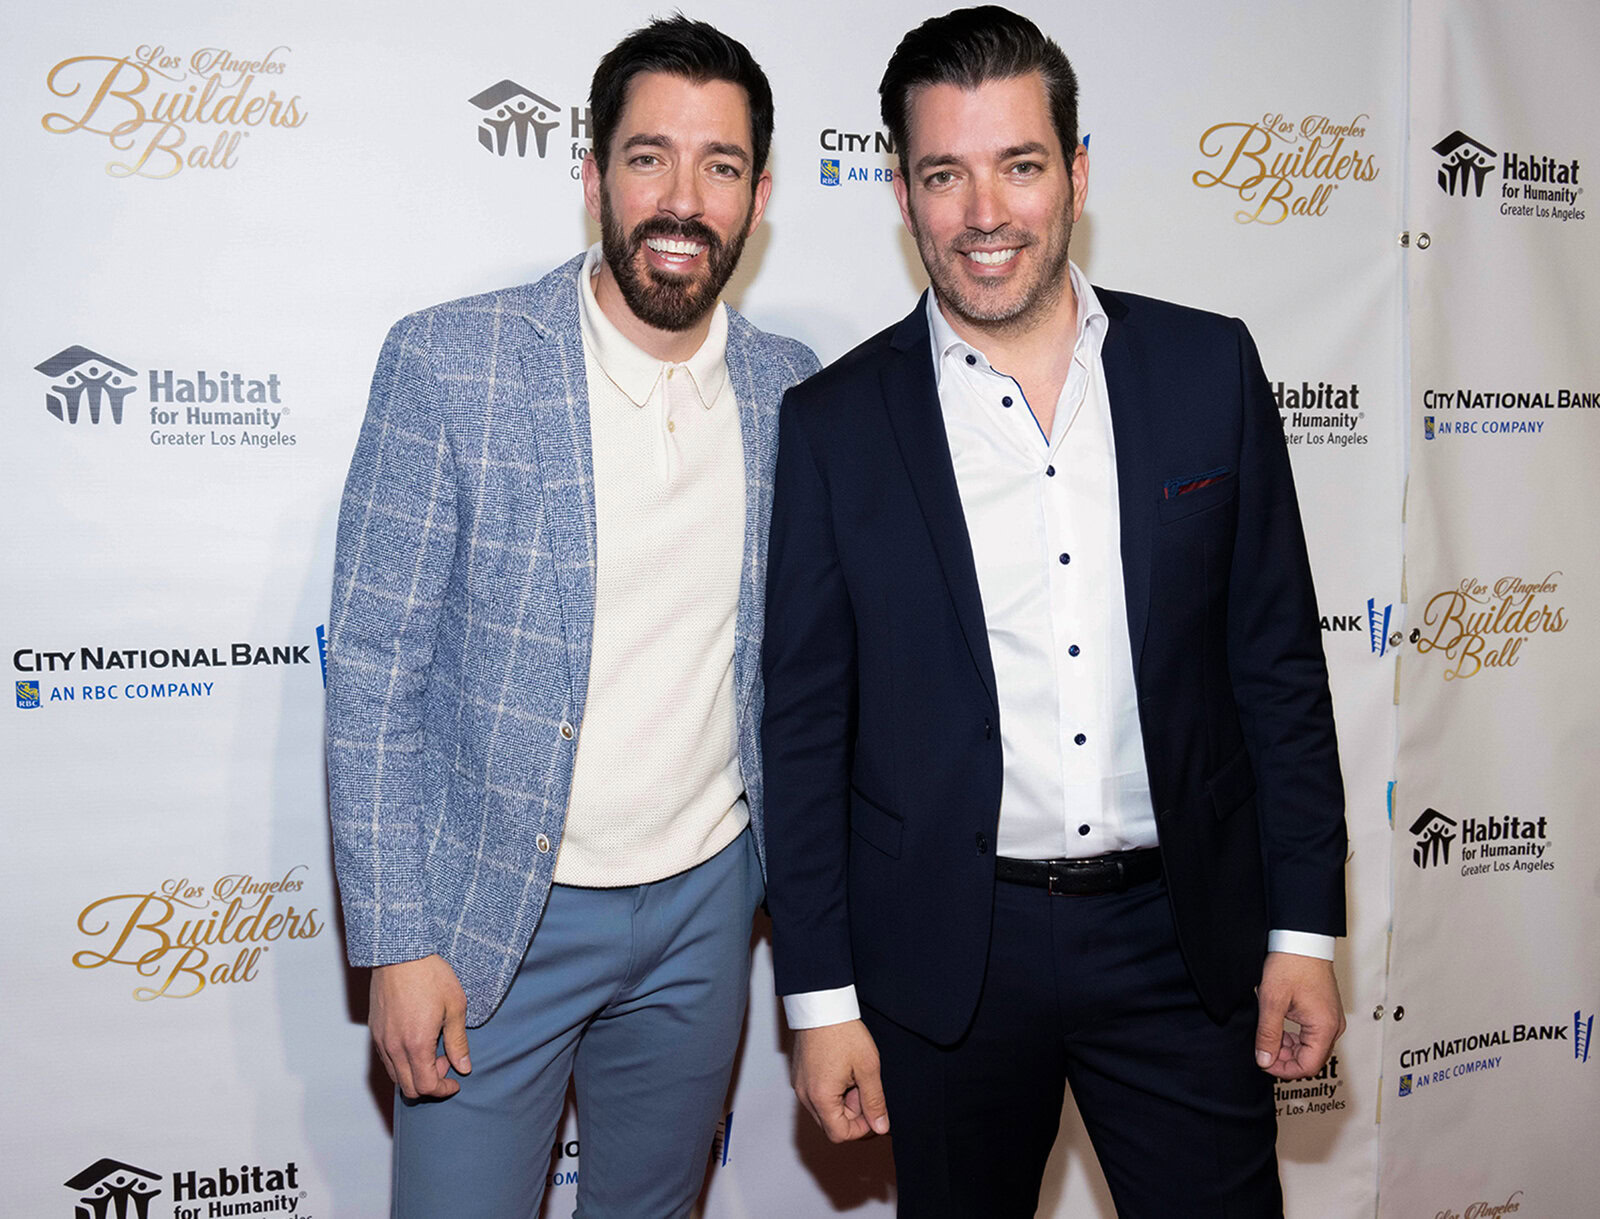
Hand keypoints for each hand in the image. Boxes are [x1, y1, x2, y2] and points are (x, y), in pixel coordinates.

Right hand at [370, 954, 471, 1098]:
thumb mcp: (455, 1007)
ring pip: (395, 1076)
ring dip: (415, 1074)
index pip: (426, 1086)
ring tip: (432, 1051)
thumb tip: (464, 1067)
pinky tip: (417, 1043)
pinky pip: (386, 1060)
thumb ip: (458, 1041)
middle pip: (408, 1088)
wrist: (400, 953)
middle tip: (446, 1062)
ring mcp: (381, 1040)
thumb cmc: (430, 975)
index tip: (455, 1082)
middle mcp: (394, 1048)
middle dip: (430, 1084)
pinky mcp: (374, 1031)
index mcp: (416, 1045)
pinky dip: (402, 1063)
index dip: (443, 1090)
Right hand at [792, 1019, 889, 1141]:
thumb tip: (881, 1127)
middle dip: (852, 1113)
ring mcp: (800, 1085)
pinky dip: (832, 1091)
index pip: (840, 1134)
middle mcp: (805, 1095)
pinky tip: (843, 1071)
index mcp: (821, 1097)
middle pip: (831, 1123)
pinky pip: (817, 1095)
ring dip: (843, 1102)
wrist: (822, 1005)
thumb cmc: (843, 1032)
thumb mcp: (868, 1067)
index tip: (874, 1112)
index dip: (861, 1129)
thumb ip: (875, 1101)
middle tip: (864, 1087)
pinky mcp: (800, 1075)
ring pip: (824, 1110)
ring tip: (854, 1076)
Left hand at [1254, 951, 1344, 1079]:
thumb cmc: (1292, 964)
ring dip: (1288, 1048)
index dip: (1284, 1070)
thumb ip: (1268, 1034)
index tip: (1265, 1063)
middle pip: (1310, 1059)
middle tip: (1263, 1050)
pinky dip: (1294, 1037)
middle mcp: (1333, 1026)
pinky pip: (1311, 1035)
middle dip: (1285, 1059)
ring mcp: (1330, 1019)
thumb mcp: (1272, 1001)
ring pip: (1310, 1048)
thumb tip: (1264, 1060)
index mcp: (1324, 1027)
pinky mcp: (1324, 1012)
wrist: (1302, 940)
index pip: (1308, 1066)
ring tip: (1269, 1036)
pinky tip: (1279, 1028)